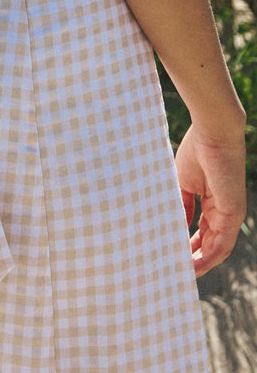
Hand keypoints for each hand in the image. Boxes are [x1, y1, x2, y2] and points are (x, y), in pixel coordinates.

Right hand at [175, 122, 246, 275]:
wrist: (213, 133)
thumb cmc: (197, 151)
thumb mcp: (184, 182)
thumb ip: (182, 204)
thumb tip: (179, 225)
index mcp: (213, 203)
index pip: (203, 231)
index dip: (191, 245)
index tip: (175, 254)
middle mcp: (224, 213)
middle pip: (211, 244)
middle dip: (196, 258)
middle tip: (178, 270)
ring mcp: (231, 215)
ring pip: (218, 249)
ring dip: (202, 263)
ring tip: (184, 274)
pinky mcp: (232, 214)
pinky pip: (222, 244)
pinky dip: (209, 257)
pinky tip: (194, 265)